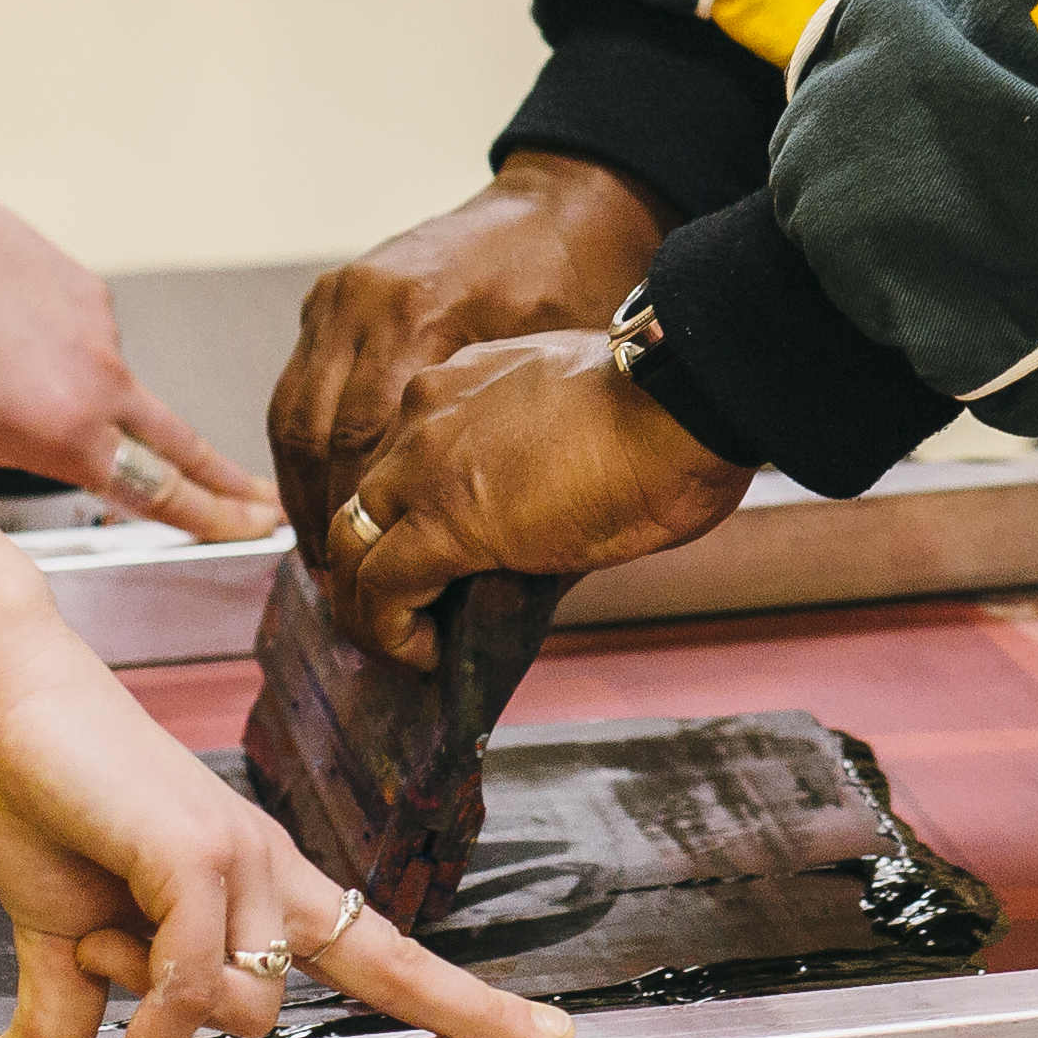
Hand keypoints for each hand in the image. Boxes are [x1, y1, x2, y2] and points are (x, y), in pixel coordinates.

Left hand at [0, 170, 269, 535]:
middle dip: (229, 485)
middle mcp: (102, 383)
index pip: (162, 492)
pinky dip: (54, 356)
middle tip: (267, 508)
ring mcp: (102, 331)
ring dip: (79, 404)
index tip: (256, 532)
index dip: (212, 519)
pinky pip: (82, 342)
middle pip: (183, 447)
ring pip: (107, 391)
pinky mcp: (89, 291)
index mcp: (67, 435)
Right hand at [0, 630, 573, 1037]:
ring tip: (87, 919)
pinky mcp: (198, 853)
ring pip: (239, 1010)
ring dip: (145, 1008)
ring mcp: (245, 857)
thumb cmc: (45, 800)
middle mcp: (272, 870)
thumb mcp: (66, 934)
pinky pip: (190, 986)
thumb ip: (74, 1008)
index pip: (387, 955)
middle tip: (96, 950)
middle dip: (176, 1024)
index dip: (467, 1004)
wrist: (3, 699)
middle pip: (284, 1008)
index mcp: (262, 884)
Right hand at [269, 154, 664, 553]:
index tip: (370, 576)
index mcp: (418, 312)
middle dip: (319, 513)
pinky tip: (321, 492)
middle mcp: (363, 301)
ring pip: (293, 411)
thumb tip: (494, 538)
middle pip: (314, 431)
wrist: (555, 206)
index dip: (360, 516)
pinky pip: (298, 384)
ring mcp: (339, 294)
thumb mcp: (549, 362)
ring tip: (323, 551)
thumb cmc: (569, 284)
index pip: (361, 439)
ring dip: (300, 486)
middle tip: (335, 581)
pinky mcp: (329, 294)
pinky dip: (304, 444)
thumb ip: (505, 437)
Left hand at [323, 329, 752, 667]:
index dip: (406, 513)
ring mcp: (427, 465)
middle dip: (368, 561)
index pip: (405, 452)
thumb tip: (545, 533)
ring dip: (367, 605)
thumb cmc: (672, 410)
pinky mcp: (443, 521)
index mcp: (467, 381)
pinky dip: (390, 632)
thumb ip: (545, 469)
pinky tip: (425, 656)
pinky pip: (381, 589)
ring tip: (407, 646)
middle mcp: (429, 411)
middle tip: (404, 611)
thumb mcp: (585, 426)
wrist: (686, 400)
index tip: (429, 559)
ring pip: (351, 544)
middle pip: (362, 499)